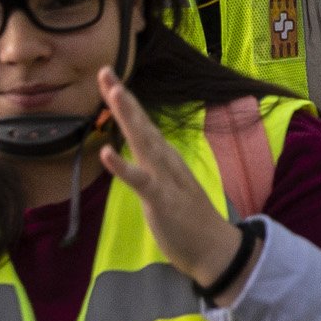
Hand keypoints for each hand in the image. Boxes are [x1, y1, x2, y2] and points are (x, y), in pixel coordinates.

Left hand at [95, 70, 253, 291]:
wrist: (215, 249)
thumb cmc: (190, 221)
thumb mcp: (168, 188)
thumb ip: (154, 169)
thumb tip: (142, 155)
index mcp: (165, 159)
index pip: (141, 126)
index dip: (125, 103)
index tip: (108, 78)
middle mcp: (165, 162)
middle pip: (141, 125)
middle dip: (122, 99)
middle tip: (105, 71)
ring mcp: (165, 178)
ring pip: (143, 143)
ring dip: (128, 118)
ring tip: (113, 94)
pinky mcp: (161, 199)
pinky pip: (140, 180)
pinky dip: (122, 166)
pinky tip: (106, 153)